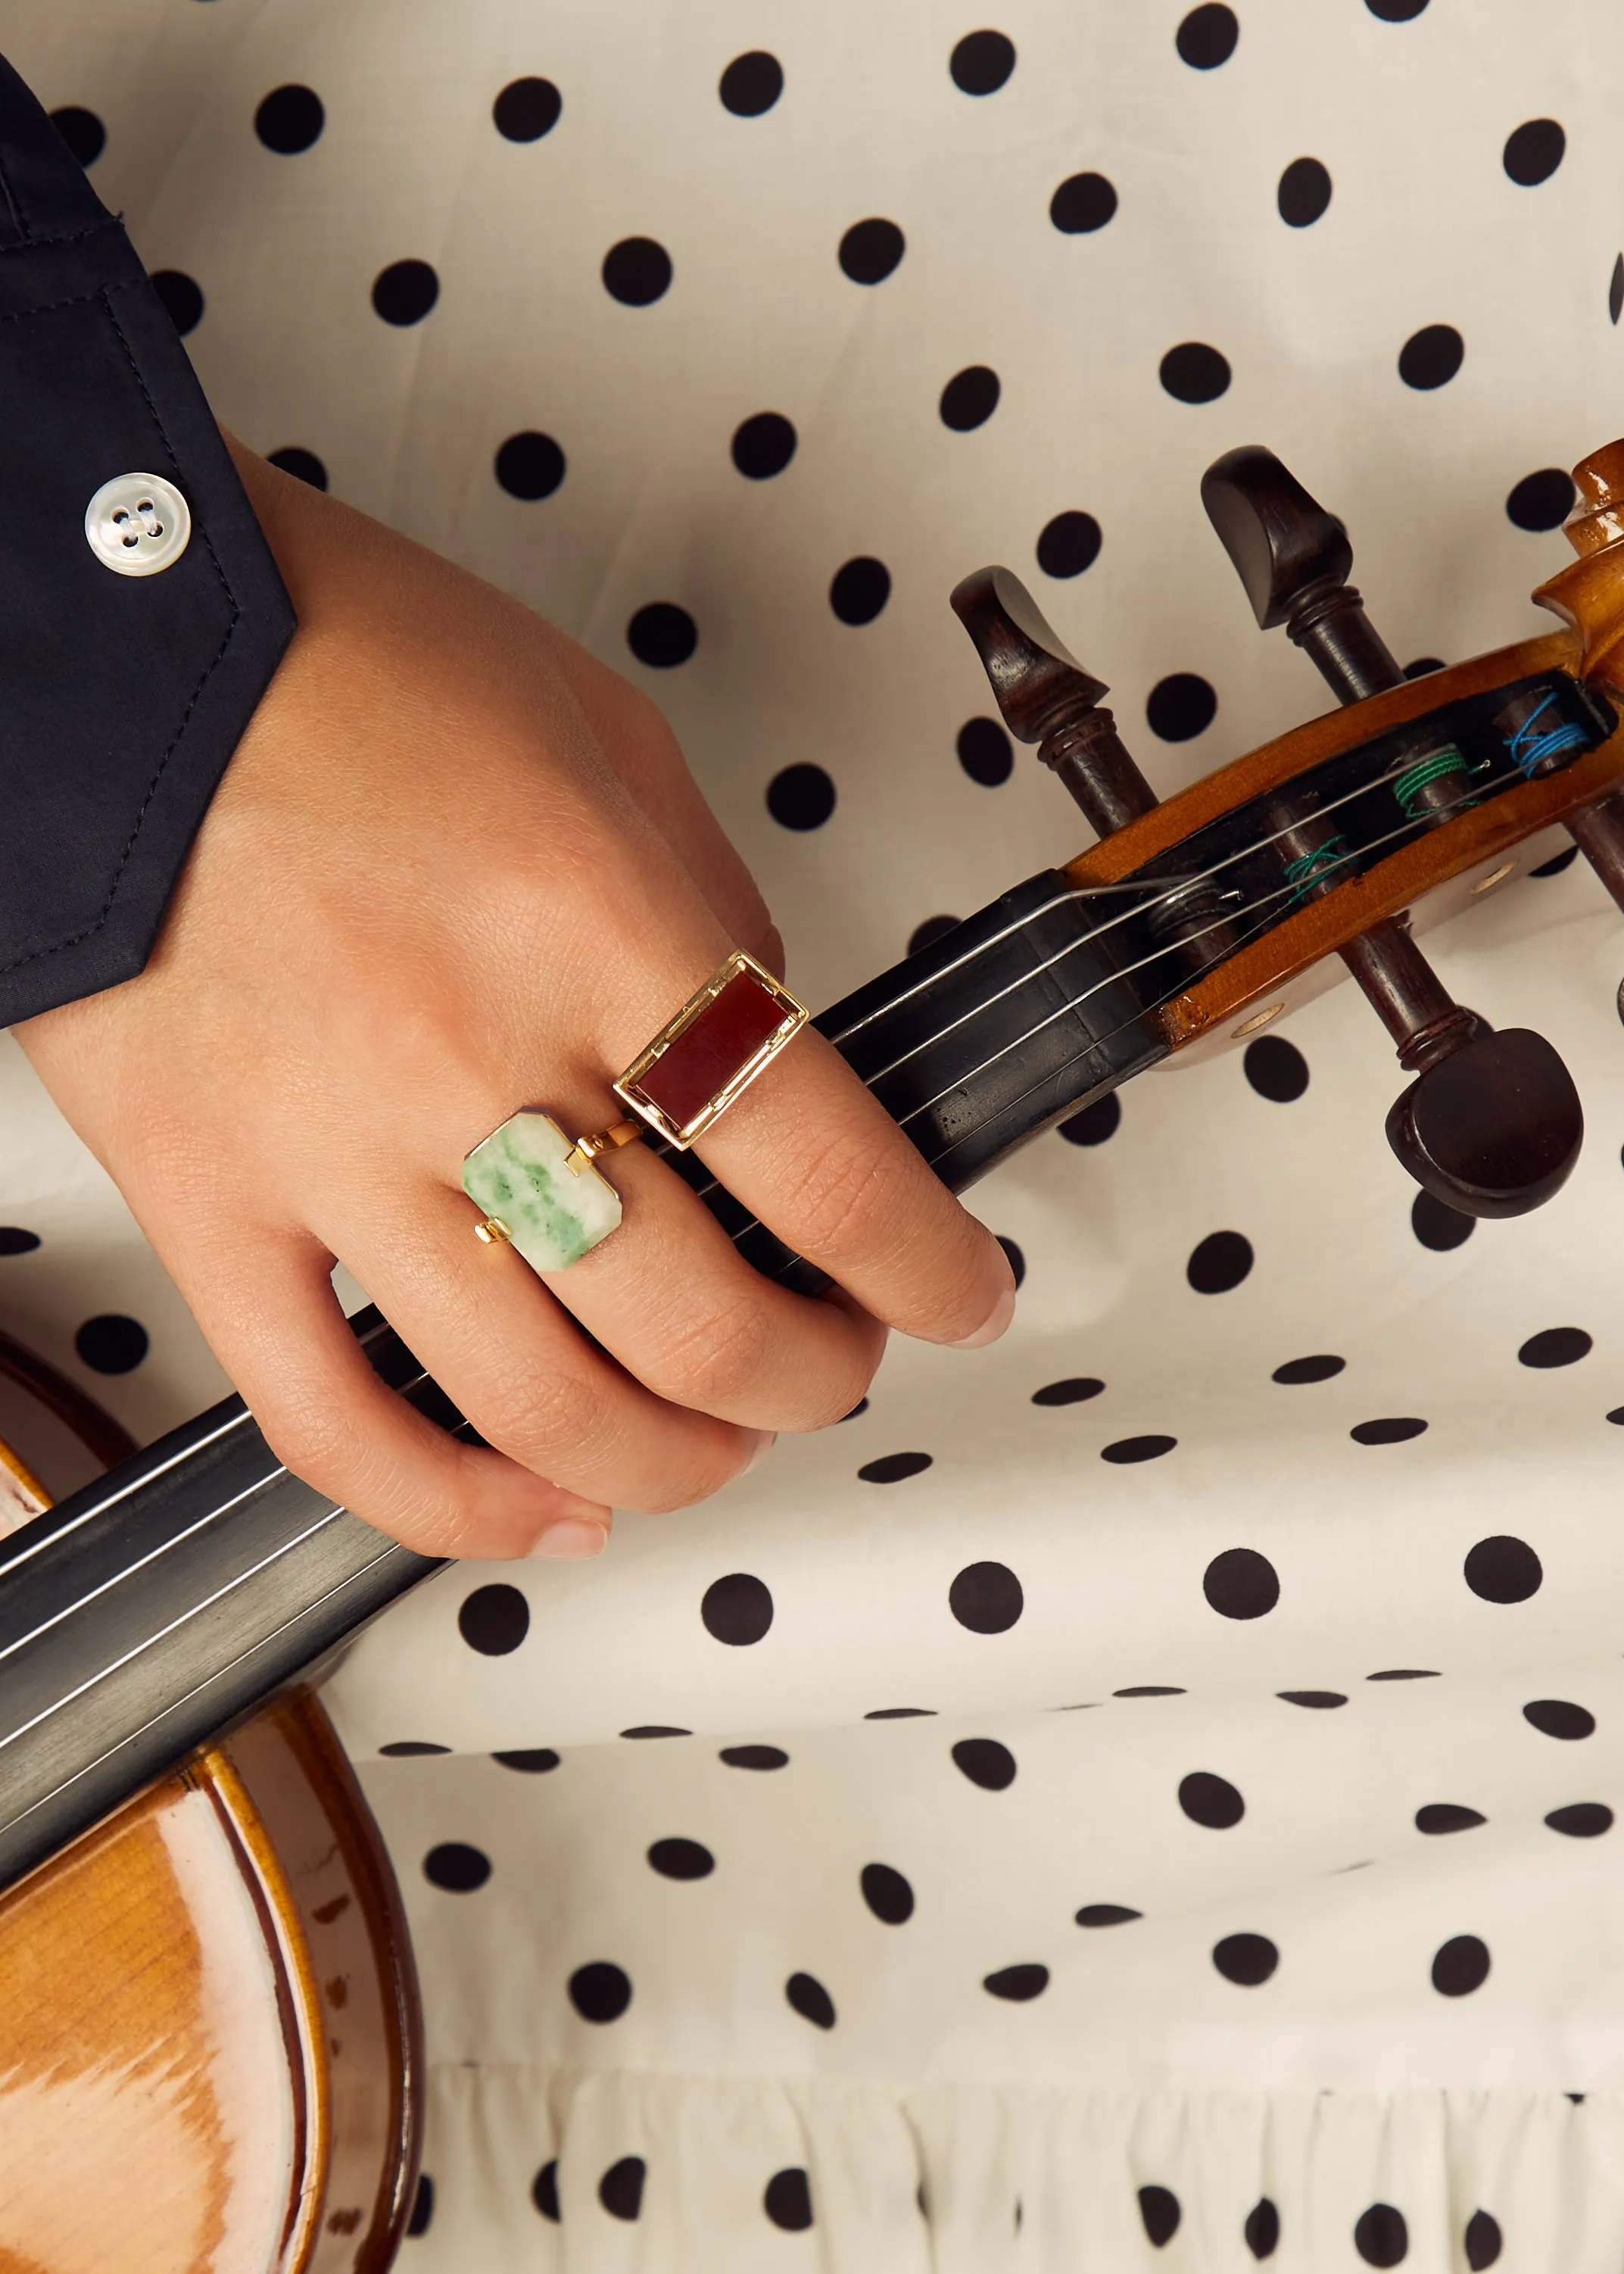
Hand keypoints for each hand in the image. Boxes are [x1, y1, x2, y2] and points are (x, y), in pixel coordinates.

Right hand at [17, 447, 1014, 1558]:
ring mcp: (330, 1152)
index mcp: (592, 922)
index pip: (818, 1161)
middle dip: (812, 1376)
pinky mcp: (211, 1206)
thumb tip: (779, 1053)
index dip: (923, 1266)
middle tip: (835, 1360)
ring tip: (711, 1436)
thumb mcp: (601, 733)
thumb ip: (714, 909)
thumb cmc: (339, 664)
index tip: (957, 1294)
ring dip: (671, 1461)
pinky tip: (536, 1506)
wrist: (101, 654)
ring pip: (539, 1408)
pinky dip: (453, 1507)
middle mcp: (467, 1053)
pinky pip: (332, 1421)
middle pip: (698, 1323)